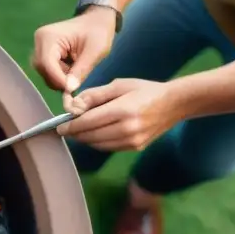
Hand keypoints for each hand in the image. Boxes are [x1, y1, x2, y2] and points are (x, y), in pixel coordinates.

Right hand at [32, 7, 116, 92]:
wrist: (97, 20)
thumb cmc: (99, 32)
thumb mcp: (95, 51)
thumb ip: (81, 70)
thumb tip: (69, 89)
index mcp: (49, 36)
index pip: (47, 64)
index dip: (58, 79)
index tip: (73, 89)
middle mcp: (39, 40)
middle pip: (43, 70)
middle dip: (59, 79)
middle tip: (77, 80)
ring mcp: (39, 46)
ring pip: (43, 72)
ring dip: (59, 77)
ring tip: (76, 70)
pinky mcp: (42, 52)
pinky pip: (46, 70)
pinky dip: (59, 74)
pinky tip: (71, 67)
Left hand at [57, 78, 184, 150]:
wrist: (174, 104)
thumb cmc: (144, 90)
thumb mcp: (118, 85)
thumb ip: (94, 96)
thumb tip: (73, 106)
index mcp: (122, 110)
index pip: (87, 122)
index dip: (70, 126)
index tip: (59, 126)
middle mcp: (127, 129)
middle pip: (90, 136)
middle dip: (75, 133)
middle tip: (66, 128)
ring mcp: (132, 141)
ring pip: (97, 145)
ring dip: (84, 139)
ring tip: (79, 130)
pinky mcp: (135, 148)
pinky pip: (107, 148)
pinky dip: (97, 142)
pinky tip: (95, 133)